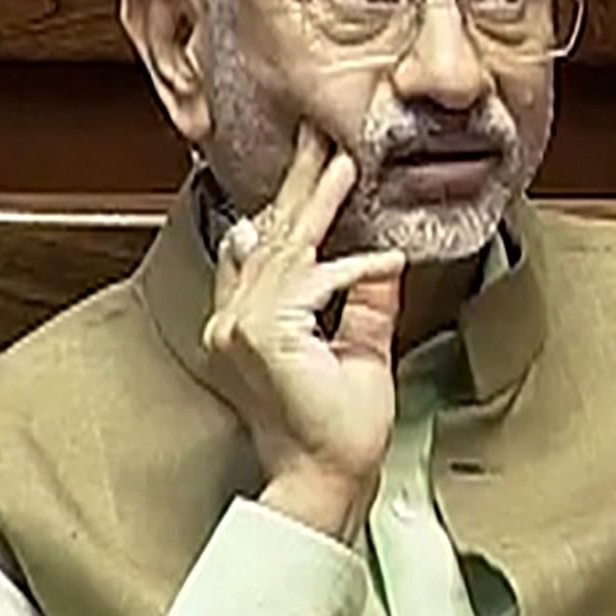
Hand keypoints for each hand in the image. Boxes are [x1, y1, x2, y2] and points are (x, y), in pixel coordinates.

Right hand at [199, 131, 406, 540]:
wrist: (326, 479)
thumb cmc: (337, 431)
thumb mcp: (359, 353)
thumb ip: (364, 308)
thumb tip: (381, 265)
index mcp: (244, 327)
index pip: (262, 251)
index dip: (286, 205)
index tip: (310, 166)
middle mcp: (232, 323)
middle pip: (267, 236)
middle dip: (297, 182)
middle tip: (319, 135)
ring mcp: (241, 330)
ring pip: (286, 249)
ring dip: (319, 201)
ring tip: (342, 160)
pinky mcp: (264, 338)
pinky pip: (313, 284)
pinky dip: (351, 269)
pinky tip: (384, 260)